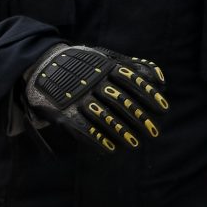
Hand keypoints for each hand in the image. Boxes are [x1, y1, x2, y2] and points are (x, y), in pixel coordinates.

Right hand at [23, 44, 167, 155]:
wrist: (43, 66)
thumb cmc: (83, 65)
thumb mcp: (107, 58)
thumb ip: (134, 66)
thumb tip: (161, 79)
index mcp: (104, 67)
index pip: (132, 81)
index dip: (149, 95)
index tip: (163, 109)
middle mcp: (93, 82)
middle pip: (120, 101)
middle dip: (139, 117)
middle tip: (154, 132)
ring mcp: (78, 98)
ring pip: (104, 116)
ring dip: (121, 132)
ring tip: (135, 143)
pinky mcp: (64, 113)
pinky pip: (82, 128)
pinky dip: (97, 139)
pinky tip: (111, 149)